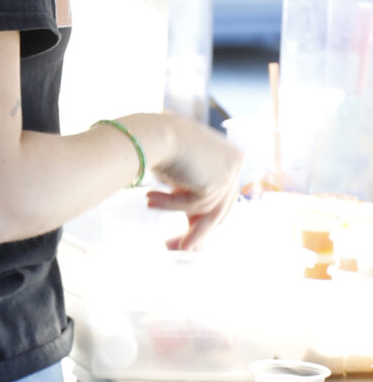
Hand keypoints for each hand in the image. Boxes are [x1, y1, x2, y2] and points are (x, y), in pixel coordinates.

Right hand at [145, 118, 244, 249]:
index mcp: (227, 155)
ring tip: (157, 226)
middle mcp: (233, 162)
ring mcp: (229, 171)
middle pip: (221, 206)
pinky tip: (149, 198)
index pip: (222, 194)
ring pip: (209, 210)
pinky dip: (170, 205)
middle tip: (181, 249)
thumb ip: (188, 191)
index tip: (187, 235)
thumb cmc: (156, 144)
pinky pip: (194, 205)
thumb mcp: (179, 172)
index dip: (204, 216)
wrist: (152, 132)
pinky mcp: (218, 182)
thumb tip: (187, 224)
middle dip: (199, 230)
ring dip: (179, 218)